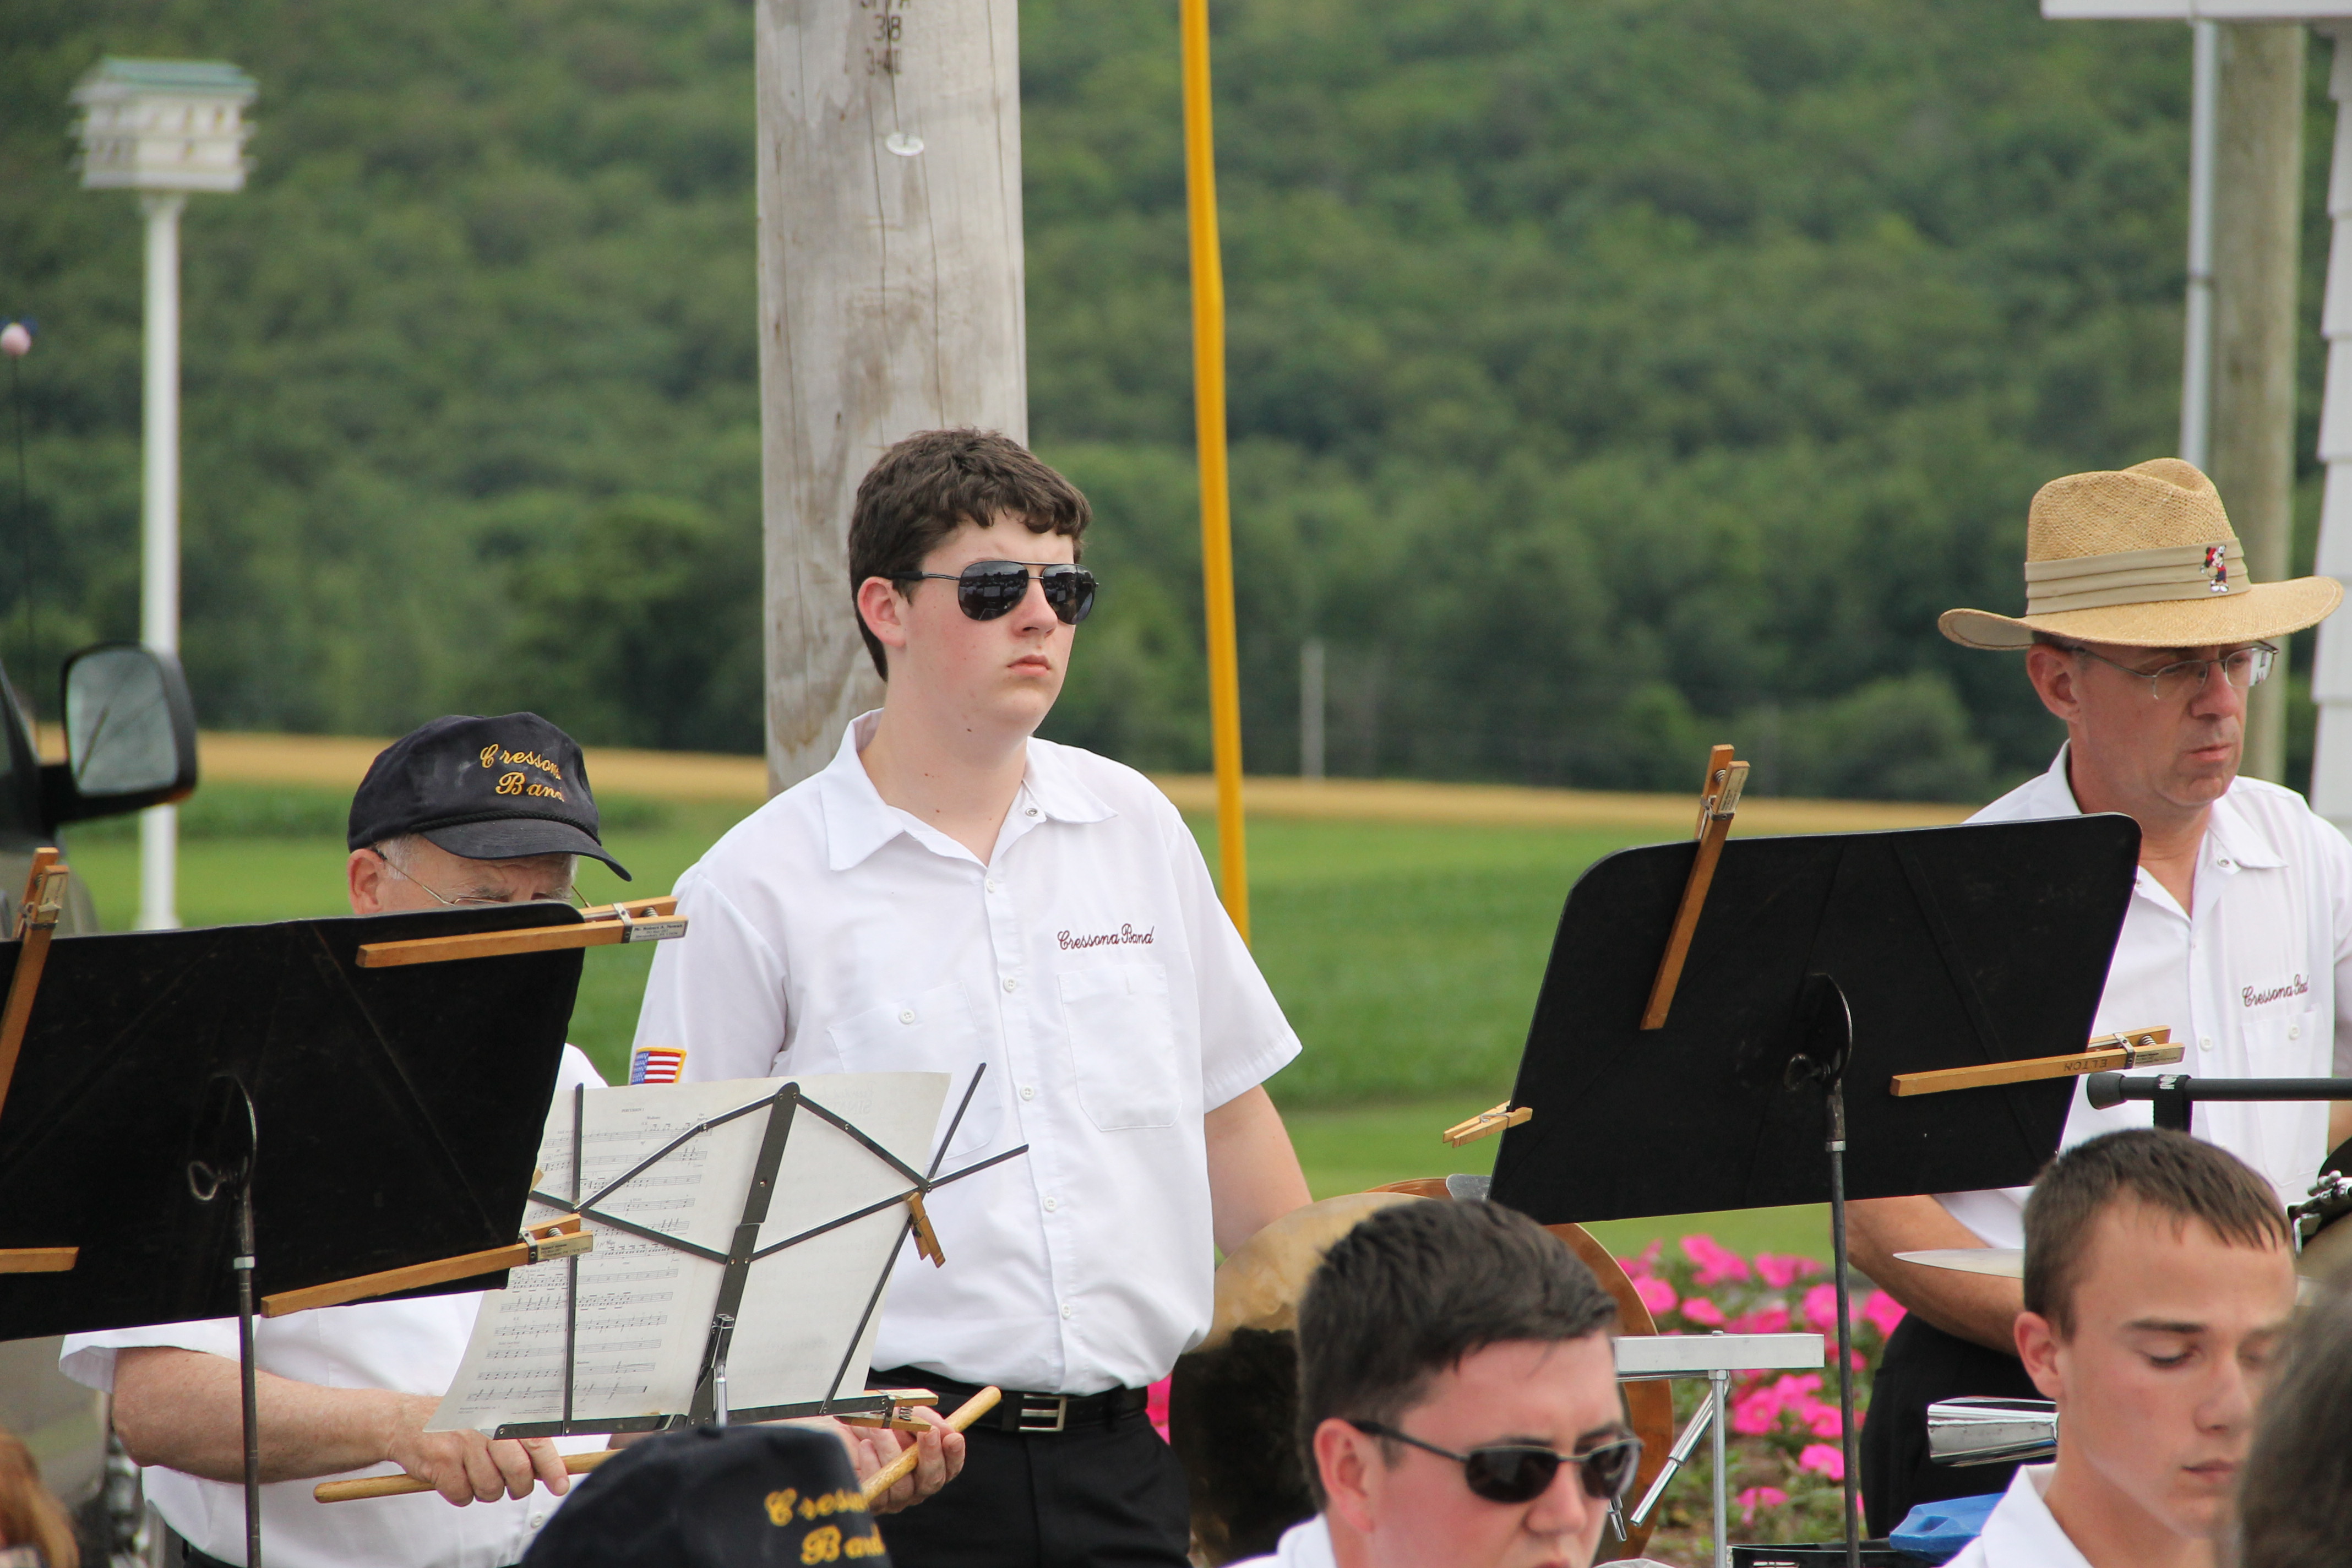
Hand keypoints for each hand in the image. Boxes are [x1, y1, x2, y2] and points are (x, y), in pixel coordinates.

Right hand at [379, 1393, 569, 1505]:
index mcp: (501, 1414)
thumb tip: (544, 1470)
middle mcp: (485, 1426)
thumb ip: (515, 1439)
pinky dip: (460, 1494)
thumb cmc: (453, 1423)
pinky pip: (463, 1495)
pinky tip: (452, 1477)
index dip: (552, 1467)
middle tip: (510, 1487)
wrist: (404, 1420)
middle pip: (518, 1471)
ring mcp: (462, 1444)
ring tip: (473, 1474)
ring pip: (491, 1488)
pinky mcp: (441, 1462)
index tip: (560, 1485)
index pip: (537, 1442)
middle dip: (517, 1487)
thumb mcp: (487, 1419)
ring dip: (484, 1490)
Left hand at [799, 1411, 966, 1514]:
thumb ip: (922, 1416)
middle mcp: (910, 1484)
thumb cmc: (863, 1416)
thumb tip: (945, 1430)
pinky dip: (874, 1464)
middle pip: (932, 1482)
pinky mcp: (867, 1502)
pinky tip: (864, 1446)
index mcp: (922, 1463)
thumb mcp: (895, 1406)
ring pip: (904, 1485)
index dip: (955, 1455)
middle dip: (932, 1457)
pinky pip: (879, 1490)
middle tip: (927, 1433)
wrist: (823, 1425)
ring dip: (892, 1450)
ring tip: (878, 1426)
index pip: (949, 1467)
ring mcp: (889, 1497)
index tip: (954, 1436)